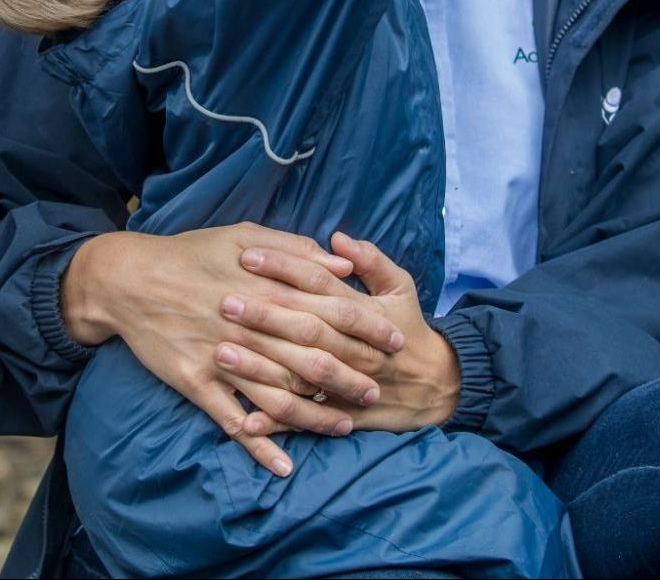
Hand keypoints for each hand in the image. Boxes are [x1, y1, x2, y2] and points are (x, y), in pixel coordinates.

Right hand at [63, 225, 403, 475]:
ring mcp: (222, 359)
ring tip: (346, 426)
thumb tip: (343, 263)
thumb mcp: (242, 236)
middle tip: (380, 390)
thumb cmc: (189, 252)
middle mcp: (249, 327)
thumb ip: (295, 250)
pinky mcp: (196, 383)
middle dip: (352, 376)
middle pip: (312, 358)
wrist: (128, 279)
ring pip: (279, 397)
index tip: (396, 339)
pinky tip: (283, 464)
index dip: (367, 327)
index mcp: (265, 288)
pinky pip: (233, 421)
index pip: (329, 312)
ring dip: (316, 416)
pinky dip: (259, 445)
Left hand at [226, 231, 460, 435]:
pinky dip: (277, 421)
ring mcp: (347, 383)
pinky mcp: (343, 414)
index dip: (283, 268)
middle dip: (263, 314)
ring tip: (221, 352)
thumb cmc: (409, 328)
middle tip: (224, 301)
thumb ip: (372, 260)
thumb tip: (338, 238)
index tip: (246, 256)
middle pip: (304, 326)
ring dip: (260, 366)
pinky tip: (245, 419)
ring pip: (300, 374)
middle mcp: (352, 346)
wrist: (438, 385)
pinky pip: (307, 420)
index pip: (317, 282)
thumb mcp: (400, 287)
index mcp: (361, 310)